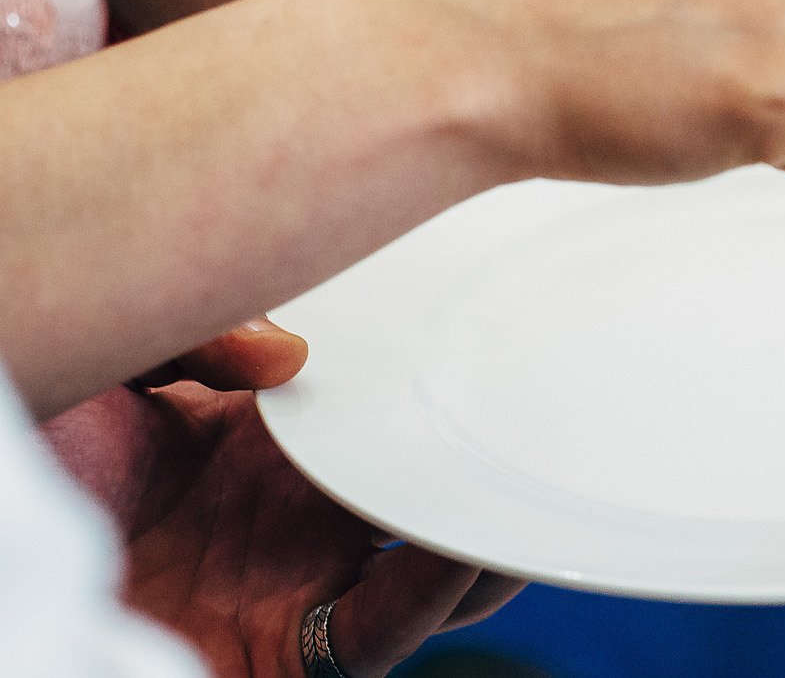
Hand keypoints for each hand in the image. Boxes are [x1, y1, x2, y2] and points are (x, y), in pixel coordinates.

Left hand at [44, 330, 521, 677]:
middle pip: (427, 484)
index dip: (438, 374)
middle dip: (491, 453)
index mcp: (264, 442)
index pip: (381, 405)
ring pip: (432, 565)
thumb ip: (202, 336)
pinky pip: (380, 634)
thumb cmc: (28, 466)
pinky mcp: (281, 655)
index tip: (491, 326)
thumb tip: (292, 360)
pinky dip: (435, 595)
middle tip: (547, 403)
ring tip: (534, 484)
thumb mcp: (110, 369)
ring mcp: (293, 585)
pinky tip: (461, 546)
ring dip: (487, 533)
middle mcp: (295, 514)